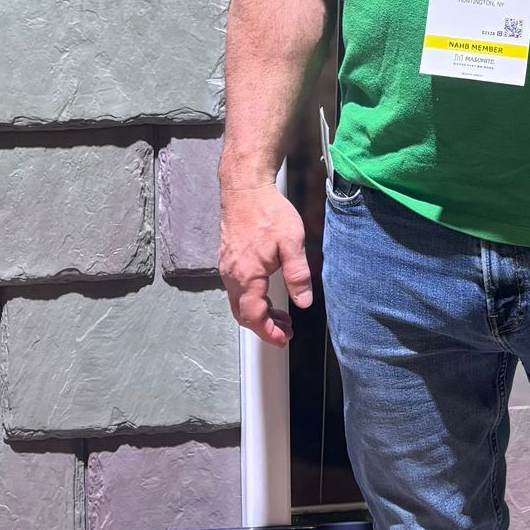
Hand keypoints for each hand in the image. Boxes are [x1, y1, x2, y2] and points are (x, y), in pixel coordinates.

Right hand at [218, 179, 313, 348]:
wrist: (245, 189)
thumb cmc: (267, 212)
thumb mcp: (292, 242)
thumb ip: (297, 275)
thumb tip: (303, 303)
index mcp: (247, 275)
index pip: (253, 317)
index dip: (268, 333)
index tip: (283, 339)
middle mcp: (232, 275)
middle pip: (242, 314)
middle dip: (264, 327)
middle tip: (286, 330)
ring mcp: (226, 268)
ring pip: (238, 303)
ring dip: (258, 313)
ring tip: (281, 314)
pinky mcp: (227, 260)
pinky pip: (236, 290)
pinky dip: (251, 299)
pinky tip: (267, 293)